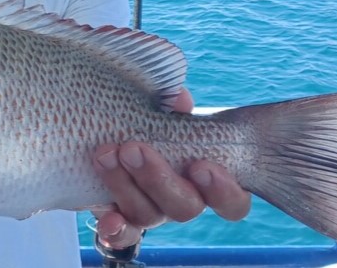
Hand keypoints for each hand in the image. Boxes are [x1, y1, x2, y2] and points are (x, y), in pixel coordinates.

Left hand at [91, 88, 250, 248]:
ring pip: (148, 216)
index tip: (200, 166)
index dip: (221, 191)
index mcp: (206, 179)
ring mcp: (153, 212)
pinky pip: (123, 235)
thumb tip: (178, 100)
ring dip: (124, 186)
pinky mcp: (122, 217)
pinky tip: (107, 219)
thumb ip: (175, 101)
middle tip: (132, 148)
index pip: (231, 202)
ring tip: (105, 155)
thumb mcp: (165, 104)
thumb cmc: (152, 115)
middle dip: (157, 178)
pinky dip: (115, 230)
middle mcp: (182, 201)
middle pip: (184, 208)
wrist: (115, 128)